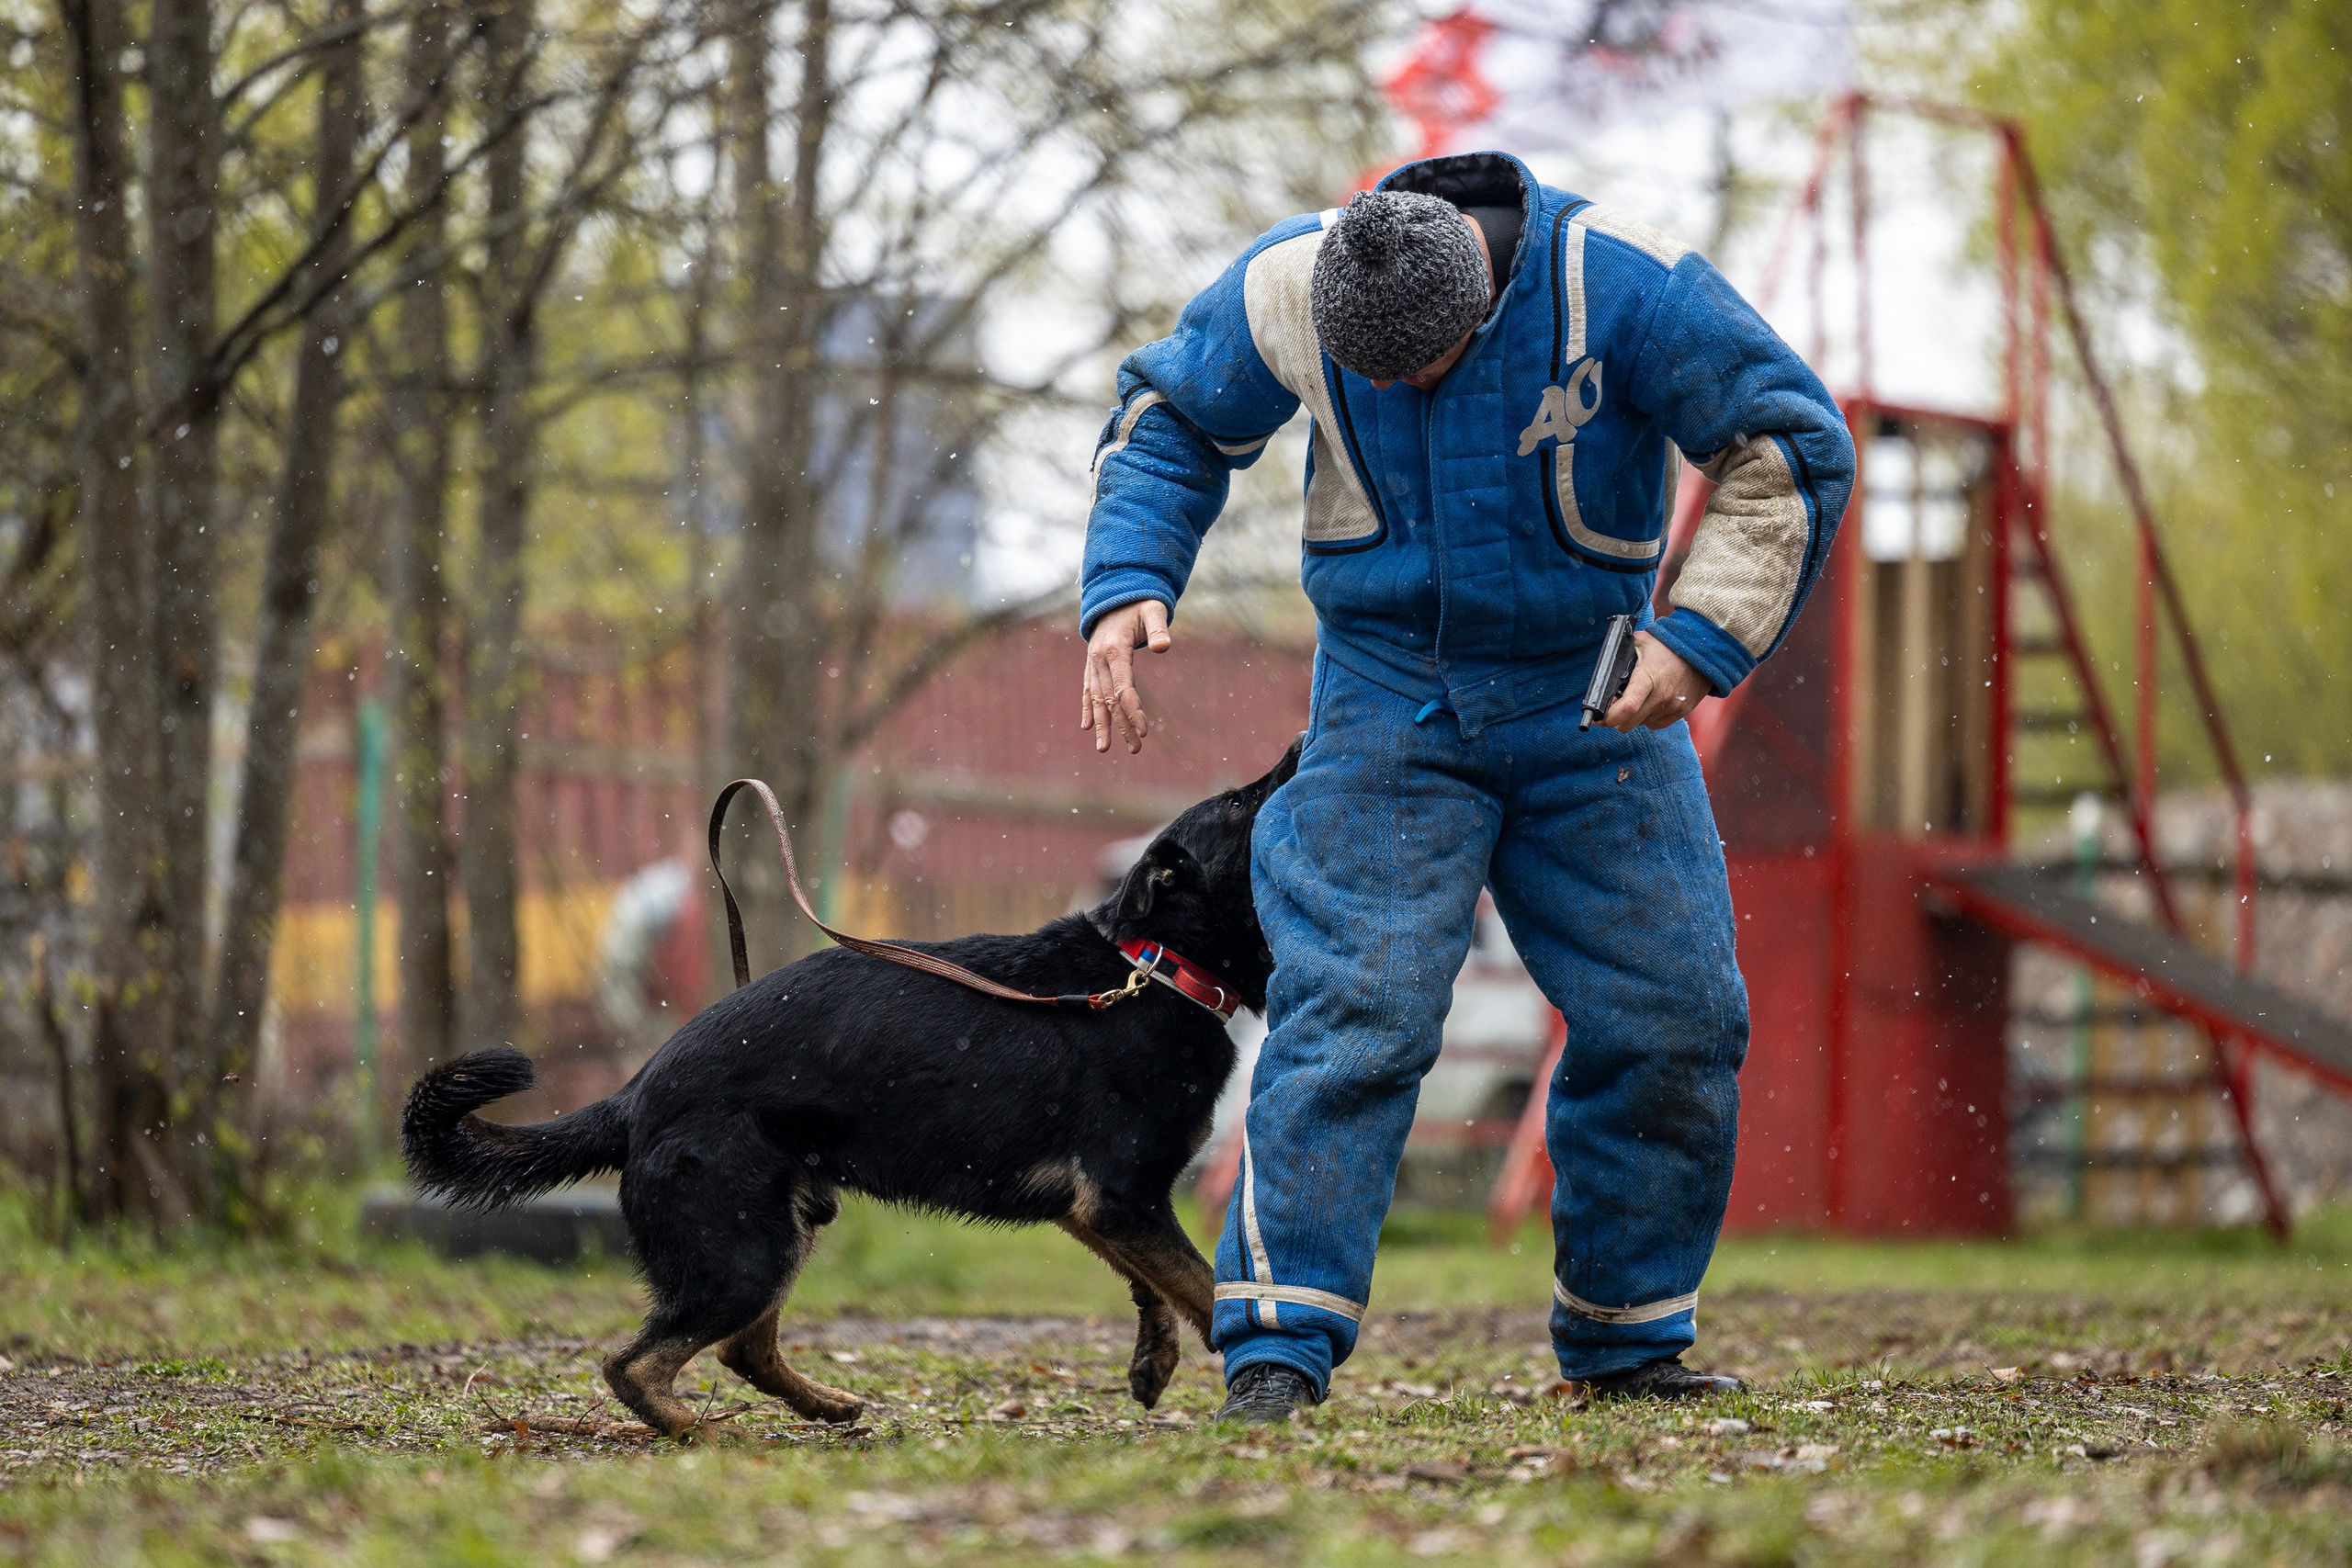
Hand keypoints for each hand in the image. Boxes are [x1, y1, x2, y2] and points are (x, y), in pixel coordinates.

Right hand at [1081, 599, 1172, 754]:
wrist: (1115, 594)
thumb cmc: (1141, 603)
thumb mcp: (1154, 610)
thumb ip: (1159, 628)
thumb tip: (1164, 647)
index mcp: (1115, 649)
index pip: (1123, 688)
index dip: (1133, 710)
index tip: (1144, 731)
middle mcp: (1099, 659)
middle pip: (1109, 699)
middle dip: (1122, 725)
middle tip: (1135, 749)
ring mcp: (1092, 662)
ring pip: (1096, 698)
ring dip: (1102, 724)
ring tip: (1105, 749)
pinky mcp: (1092, 664)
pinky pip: (1088, 690)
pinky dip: (1088, 708)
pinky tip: (1088, 727)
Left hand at [1603, 630, 1709, 731]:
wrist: (1702, 651)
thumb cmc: (1667, 646)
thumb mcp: (1640, 642)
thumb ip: (1620, 655)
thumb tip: (1603, 673)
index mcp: (1649, 677)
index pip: (1628, 706)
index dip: (1609, 717)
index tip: (1598, 718)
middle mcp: (1662, 695)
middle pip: (1630, 722)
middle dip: (1615, 720)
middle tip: (1611, 710)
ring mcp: (1673, 706)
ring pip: (1641, 724)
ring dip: (1632, 718)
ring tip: (1635, 700)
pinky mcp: (1682, 712)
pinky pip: (1655, 725)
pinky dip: (1647, 719)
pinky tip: (1649, 703)